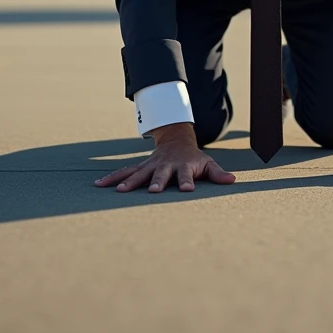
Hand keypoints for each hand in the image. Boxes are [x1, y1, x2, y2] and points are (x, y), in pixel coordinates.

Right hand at [94, 123, 235, 193]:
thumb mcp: (208, 164)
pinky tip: (99, 185)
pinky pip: (124, 172)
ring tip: (119, 192)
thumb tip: (233, 181)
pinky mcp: (140, 167)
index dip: (187, 181)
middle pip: (161, 174)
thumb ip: (218, 174)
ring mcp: (151, 166)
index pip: (186, 174)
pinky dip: (112, 178)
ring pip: (138, 173)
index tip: (188, 189)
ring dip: (129, 182)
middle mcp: (165, 165)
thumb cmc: (194, 159)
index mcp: (183, 166)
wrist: (176, 141)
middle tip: (152, 191)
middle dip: (156, 182)